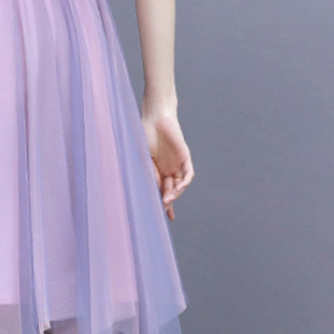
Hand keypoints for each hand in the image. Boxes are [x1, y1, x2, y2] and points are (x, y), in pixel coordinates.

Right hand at [140, 104, 194, 220]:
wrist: (155, 117)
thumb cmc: (145, 134)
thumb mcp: (145, 157)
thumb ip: (149, 172)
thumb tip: (150, 191)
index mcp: (157, 168)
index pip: (162, 189)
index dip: (164, 202)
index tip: (163, 216)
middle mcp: (168, 168)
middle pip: (172, 189)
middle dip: (169, 200)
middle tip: (165, 208)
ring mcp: (177, 163)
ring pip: (180, 183)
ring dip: (176, 193)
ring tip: (169, 199)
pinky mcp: (184, 156)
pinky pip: (188, 173)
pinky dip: (185, 181)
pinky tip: (180, 188)